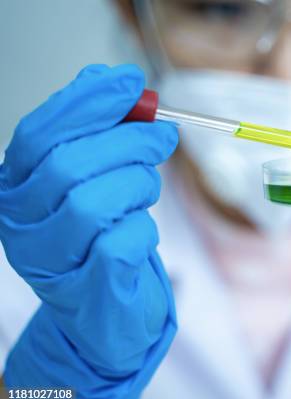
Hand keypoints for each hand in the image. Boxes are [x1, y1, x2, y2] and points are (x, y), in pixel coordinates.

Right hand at [0, 64, 177, 398]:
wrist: (103, 313)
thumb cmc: (101, 236)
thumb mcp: (95, 178)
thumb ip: (99, 132)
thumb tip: (117, 83)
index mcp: (17, 188)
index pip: (40, 133)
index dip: (87, 103)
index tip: (131, 82)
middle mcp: (22, 224)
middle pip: (69, 164)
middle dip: (128, 142)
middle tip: (163, 138)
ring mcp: (49, 260)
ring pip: (96, 202)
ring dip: (139, 186)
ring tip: (147, 191)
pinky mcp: (87, 288)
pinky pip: (122, 242)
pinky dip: (144, 228)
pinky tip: (140, 232)